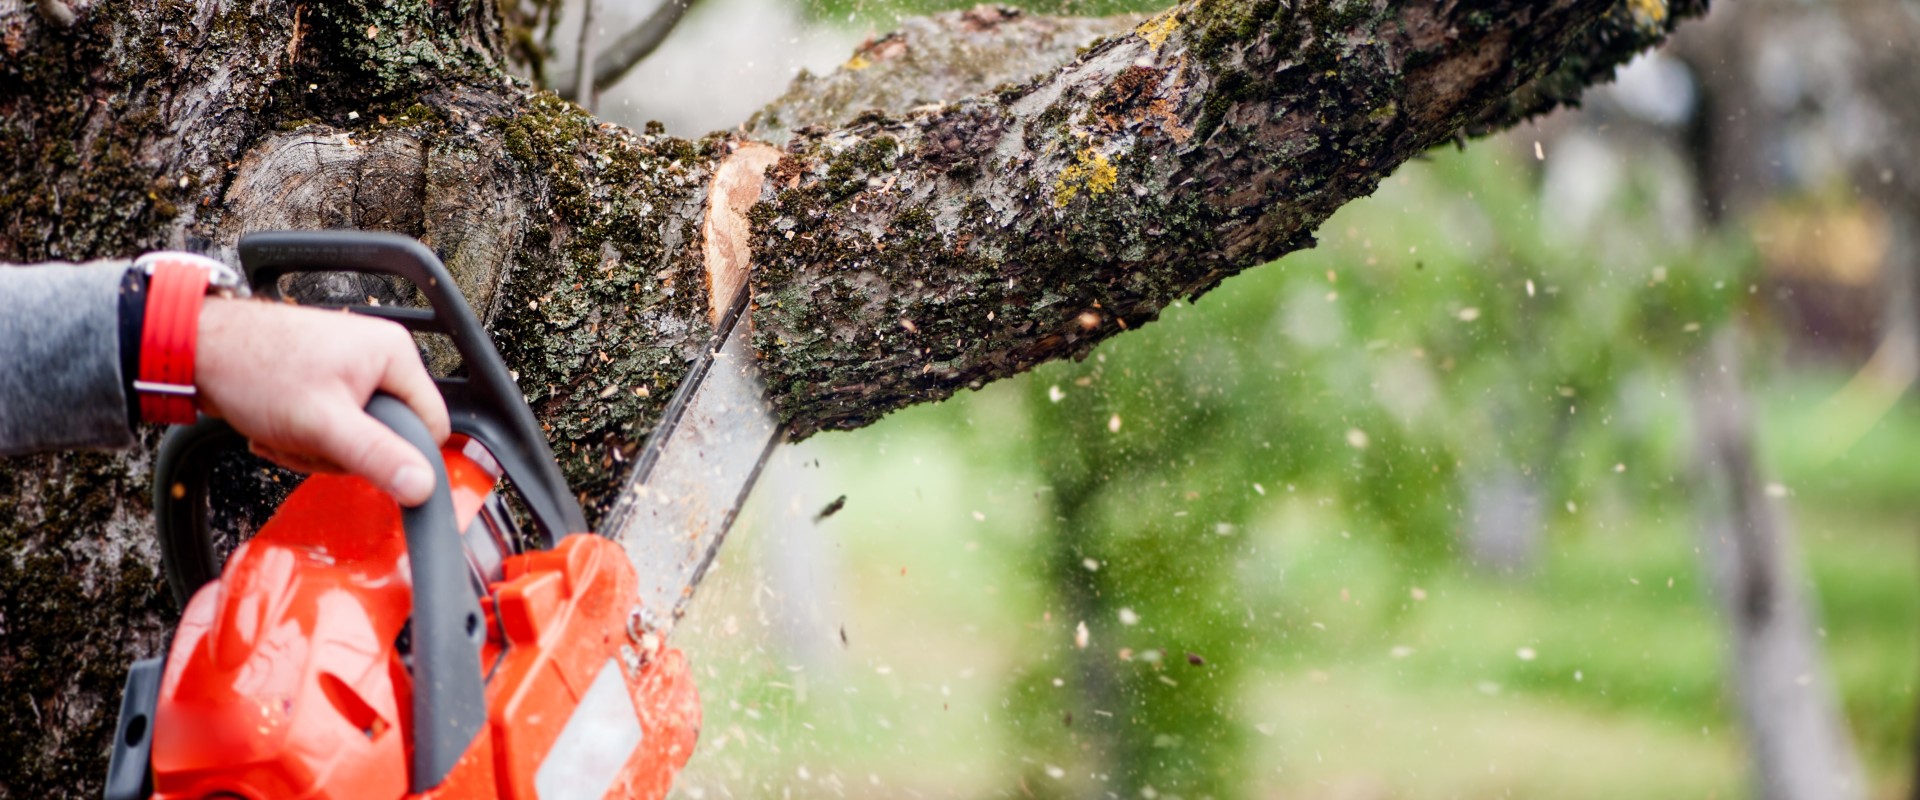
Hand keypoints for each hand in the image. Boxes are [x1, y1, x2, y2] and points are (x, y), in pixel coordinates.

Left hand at [192, 298, 450, 505]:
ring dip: (316, 448)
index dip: (399, 454)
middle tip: (308, 440)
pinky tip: (277, 427)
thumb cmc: (254, 369)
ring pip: (356, 437)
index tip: (359, 458)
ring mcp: (350, 369)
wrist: (197, 349)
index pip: (430, 425)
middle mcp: (378, 356)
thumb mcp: (323, 423)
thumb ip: (377, 456)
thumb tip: (424, 486)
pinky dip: (303, 437)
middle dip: (342, 452)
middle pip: (388, 435)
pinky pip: (332, 428)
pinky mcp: (324, 381)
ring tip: (285, 431)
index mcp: (394, 354)